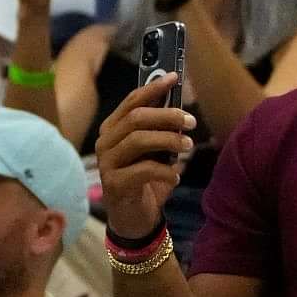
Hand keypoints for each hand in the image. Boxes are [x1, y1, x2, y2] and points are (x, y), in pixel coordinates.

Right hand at [95, 72, 195, 238]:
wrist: (134, 218)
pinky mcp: (114, 184)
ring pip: (139, 140)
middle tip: (191, 122)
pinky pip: (144, 169)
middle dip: (167, 116)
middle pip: (137, 118)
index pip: (132, 102)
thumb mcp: (156, 151)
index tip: (175, 78)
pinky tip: (176, 176)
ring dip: (169, 140)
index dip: (153, 88)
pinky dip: (166, 171)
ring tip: (188, 146)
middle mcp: (106, 142)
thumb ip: (161, 130)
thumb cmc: (146, 179)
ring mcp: (107, 163)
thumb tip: (181, 108)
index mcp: (114, 129)